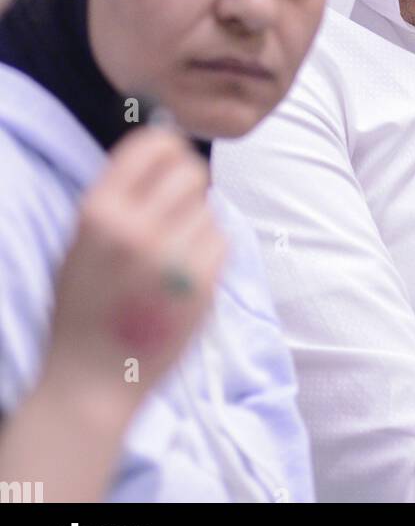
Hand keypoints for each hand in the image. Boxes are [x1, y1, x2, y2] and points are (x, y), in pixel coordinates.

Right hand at [39, 123, 226, 417]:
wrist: (93, 381)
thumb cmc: (86, 307)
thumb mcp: (82, 242)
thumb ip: (119, 197)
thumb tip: (165, 148)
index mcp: (99, 212)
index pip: (152, 144)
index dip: (169, 148)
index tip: (170, 162)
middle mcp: (135, 229)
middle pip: (190, 171)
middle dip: (188, 186)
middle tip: (176, 211)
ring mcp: (171, 257)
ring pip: (208, 208)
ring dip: (196, 225)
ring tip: (171, 256)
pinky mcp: (202, 284)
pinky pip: (221, 240)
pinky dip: (209, 252)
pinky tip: (185, 275)